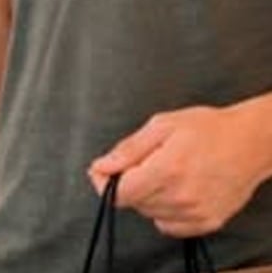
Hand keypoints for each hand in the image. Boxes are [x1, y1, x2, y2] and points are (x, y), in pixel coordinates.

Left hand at [88, 104, 265, 236]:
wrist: (249, 143)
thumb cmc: (207, 128)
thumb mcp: (162, 125)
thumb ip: (129, 149)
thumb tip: (102, 166)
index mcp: (167, 169)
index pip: (121, 193)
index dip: (103, 182)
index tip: (100, 169)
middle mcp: (182, 196)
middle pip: (133, 203)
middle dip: (127, 183)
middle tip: (140, 162)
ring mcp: (197, 213)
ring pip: (150, 214)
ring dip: (146, 197)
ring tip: (161, 172)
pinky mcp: (208, 223)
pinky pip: (170, 226)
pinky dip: (164, 211)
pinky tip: (172, 190)